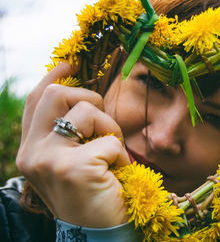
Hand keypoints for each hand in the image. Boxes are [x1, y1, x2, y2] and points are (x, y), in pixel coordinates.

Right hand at [17, 62, 129, 226]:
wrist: (99, 234)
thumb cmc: (92, 194)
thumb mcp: (71, 160)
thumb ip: (67, 132)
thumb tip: (80, 94)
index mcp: (30, 150)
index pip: (36, 100)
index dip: (54, 76)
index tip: (71, 64)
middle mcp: (31, 154)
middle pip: (56, 94)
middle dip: (90, 98)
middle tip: (104, 124)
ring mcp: (49, 160)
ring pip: (86, 111)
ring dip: (111, 129)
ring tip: (114, 154)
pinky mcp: (74, 168)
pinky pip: (109, 141)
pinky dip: (121, 154)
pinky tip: (117, 173)